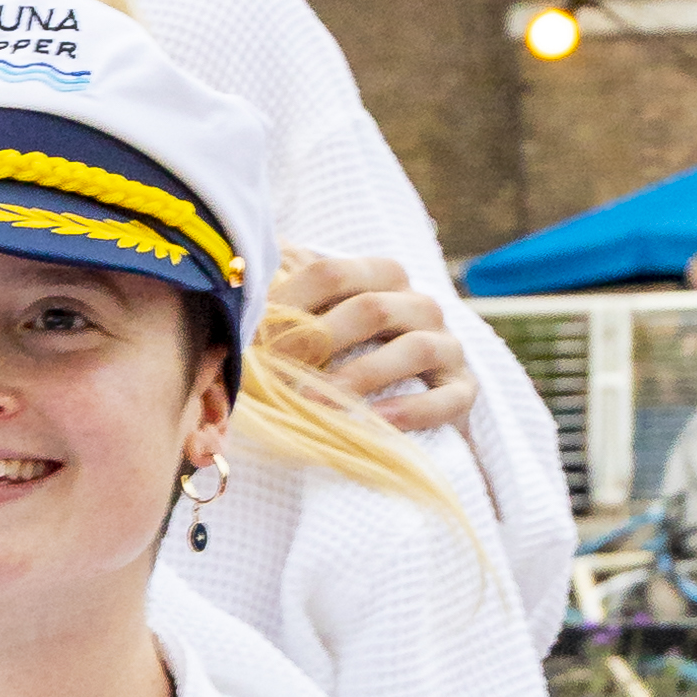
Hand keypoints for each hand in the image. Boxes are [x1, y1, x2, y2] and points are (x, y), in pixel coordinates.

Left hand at [269, 250, 475, 435]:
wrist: (403, 400)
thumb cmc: (340, 356)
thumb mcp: (311, 321)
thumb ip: (281, 298)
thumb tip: (232, 272)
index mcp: (381, 278)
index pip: (334, 272)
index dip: (290, 302)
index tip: (252, 337)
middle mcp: (419, 305)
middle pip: (373, 308)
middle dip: (321, 341)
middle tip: (277, 373)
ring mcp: (447, 346)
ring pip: (414, 347)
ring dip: (361, 376)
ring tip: (316, 403)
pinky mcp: (464, 390)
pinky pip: (447, 397)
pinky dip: (410, 411)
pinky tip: (371, 424)